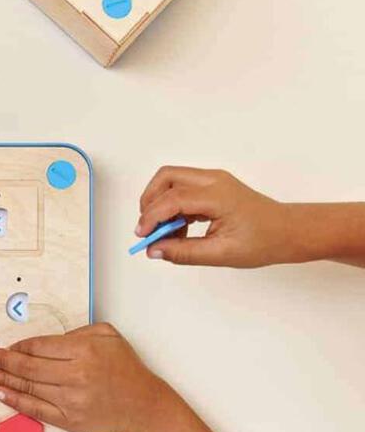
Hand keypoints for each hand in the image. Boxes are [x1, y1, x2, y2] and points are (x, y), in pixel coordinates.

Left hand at [0, 324, 162, 431]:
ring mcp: (71, 399)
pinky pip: (36, 409)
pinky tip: (2, 394)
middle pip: (28, 366)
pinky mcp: (69, 419)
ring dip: (3, 381)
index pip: (38, 346)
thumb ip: (76, 332)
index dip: (17, 347)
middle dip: (2, 361)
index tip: (3, 347)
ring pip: (28, 387)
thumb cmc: (125, 369)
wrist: (142, 405)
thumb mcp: (106, 335)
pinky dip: (16, 400)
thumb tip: (46, 342)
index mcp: (82, 350)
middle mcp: (75, 374)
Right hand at [136, 166, 292, 267]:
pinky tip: (179, 229)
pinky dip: (172, 206)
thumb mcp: (221, 254)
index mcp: (217, 196)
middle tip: (147, 228)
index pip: (172, 199)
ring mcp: (213, 180)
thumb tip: (155, 250)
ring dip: (160, 203)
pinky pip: (182, 188)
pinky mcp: (213, 186)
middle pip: (166, 178)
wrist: (289, 231)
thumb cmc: (264, 241)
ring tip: (166, 232)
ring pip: (171, 180)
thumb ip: (184, 252)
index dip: (151, 217)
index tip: (142, 236)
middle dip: (149, 201)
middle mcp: (213, 180)